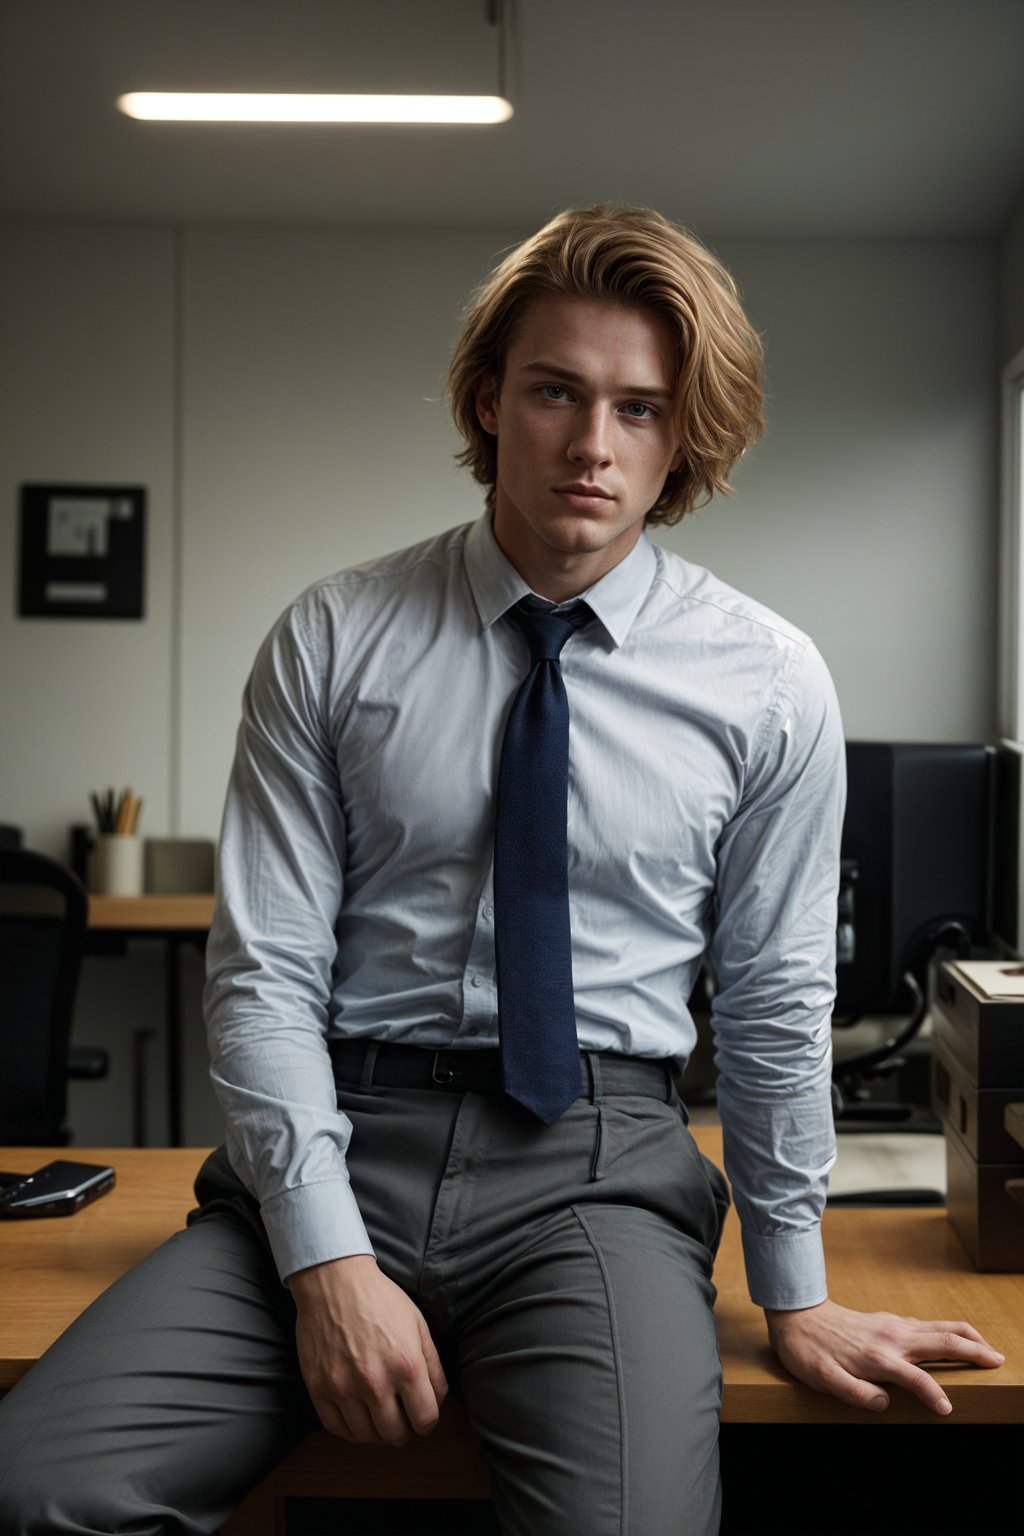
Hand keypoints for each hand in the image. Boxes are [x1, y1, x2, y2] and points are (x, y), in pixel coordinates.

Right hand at [290, 1254, 447, 1444]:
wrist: (334, 1281)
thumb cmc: (380, 1300)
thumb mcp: (418, 1325)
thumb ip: (433, 1366)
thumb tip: (437, 1401)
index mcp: (406, 1364)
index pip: (425, 1419)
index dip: (428, 1424)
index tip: (422, 1419)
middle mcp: (375, 1381)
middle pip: (396, 1434)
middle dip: (404, 1432)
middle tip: (402, 1422)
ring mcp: (343, 1387)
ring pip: (367, 1437)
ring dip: (378, 1434)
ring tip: (381, 1420)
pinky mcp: (318, 1388)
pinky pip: (337, 1428)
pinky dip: (351, 1431)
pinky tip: (359, 1419)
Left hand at [765, 1298, 1004, 1414]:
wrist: (798, 1313)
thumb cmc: (809, 1351)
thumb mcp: (822, 1378)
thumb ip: (853, 1392)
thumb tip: (883, 1404)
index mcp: (877, 1357)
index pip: (916, 1378)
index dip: (933, 1395)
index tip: (947, 1409)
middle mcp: (891, 1338)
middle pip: (942, 1341)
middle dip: (973, 1351)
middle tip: (998, 1361)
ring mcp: (893, 1326)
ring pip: (939, 1327)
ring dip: (967, 1336)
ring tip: (988, 1348)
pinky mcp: (891, 1320)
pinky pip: (928, 1324)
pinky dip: (949, 1330)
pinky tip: (955, 1338)